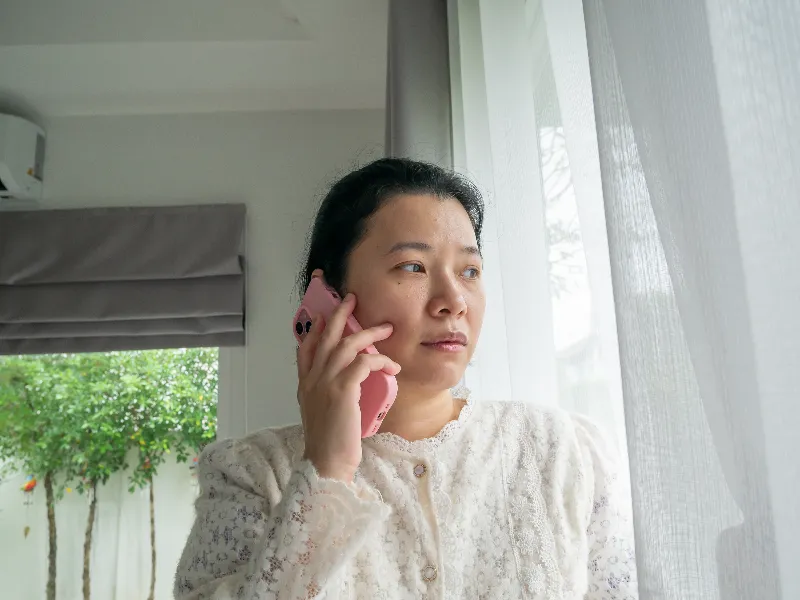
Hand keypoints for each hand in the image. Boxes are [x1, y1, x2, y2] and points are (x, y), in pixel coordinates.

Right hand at [296, 292, 400, 482]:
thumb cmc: (329, 444)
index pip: (305, 347)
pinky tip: (392, 367)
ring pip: (346, 344)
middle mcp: (312, 379)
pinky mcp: (342, 390)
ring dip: (368, 333)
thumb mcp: (322, 414)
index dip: (315, 328)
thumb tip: (345, 384)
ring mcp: (325, 383)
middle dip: (339, 314)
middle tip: (351, 299)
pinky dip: (380, 360)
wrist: (326, 464)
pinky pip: (363, 362)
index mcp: (305, 385)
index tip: (325, 315)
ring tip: (386, 328)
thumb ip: (327, 395)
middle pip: (325, 336)